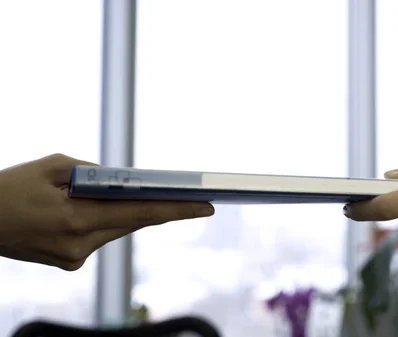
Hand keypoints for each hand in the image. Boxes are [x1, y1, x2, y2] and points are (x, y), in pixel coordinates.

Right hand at [0, 154, 214, 269]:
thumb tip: (123, 180)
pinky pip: (99, 237)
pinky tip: (107, 209)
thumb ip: (93, 174)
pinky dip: (106, 221)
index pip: (139, 213)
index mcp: (75, 220)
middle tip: (195, 200)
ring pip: (117, 230)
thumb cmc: (9, 188)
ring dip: (130, 213)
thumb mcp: (51, 166)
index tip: (206, 207)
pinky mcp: (68, 263)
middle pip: (132, 223)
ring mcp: (73, 258)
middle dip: (160, 209)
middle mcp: (78, 245)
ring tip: (158, 199)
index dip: (176, 210)